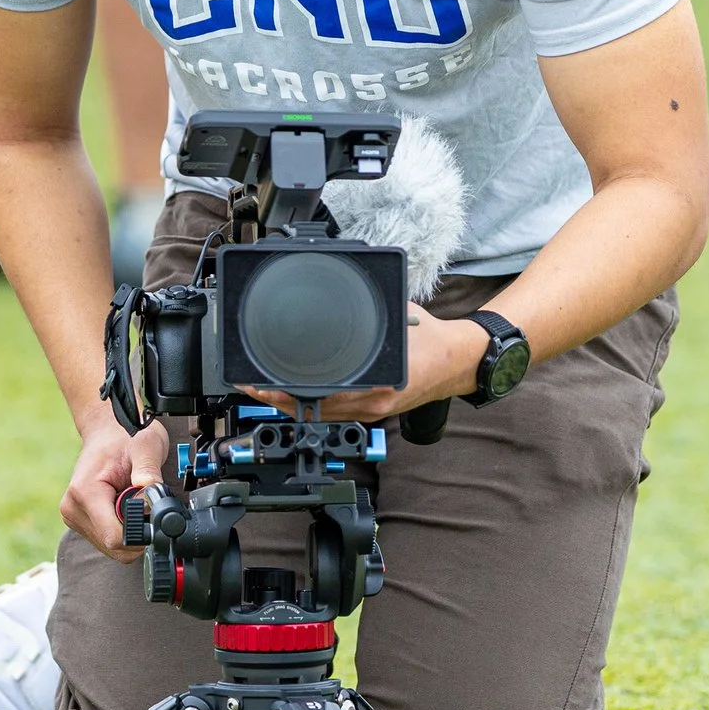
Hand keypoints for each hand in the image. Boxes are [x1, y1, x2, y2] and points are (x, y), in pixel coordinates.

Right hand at [60, 415, 170, 563]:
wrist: (106, 429)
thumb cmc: (124, 435)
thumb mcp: (145, 447)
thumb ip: (149, 473)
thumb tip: (152, 498)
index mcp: (85, 492)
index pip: (114, 537)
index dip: (141, 534)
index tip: (154, 517)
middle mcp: (73, 508)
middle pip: (114, 546)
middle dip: (137, 534)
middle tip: (146, 505)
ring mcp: (73, 517)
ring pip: (111, 547)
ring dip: (130, 533)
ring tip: (133, 502)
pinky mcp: (79, 521)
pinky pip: (108, 541)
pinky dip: (123, 531)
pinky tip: (125, 508)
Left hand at [242, 306, 486, 424]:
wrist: (459, 361)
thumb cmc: (432, 339)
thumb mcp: (396, 316)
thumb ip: (367, 310)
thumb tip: (342, 294)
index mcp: (376, 386)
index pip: (319, 396)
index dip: (286, 392)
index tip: (262, 383)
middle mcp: (371, 405)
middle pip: (313, 410)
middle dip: (277, 399)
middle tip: (249, 385)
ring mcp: (371, 412)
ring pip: (320, 414)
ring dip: (289, 403)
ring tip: (262, 390)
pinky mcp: (372, 410)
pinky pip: (333, 413)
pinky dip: (309, 405)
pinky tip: (293, 396)